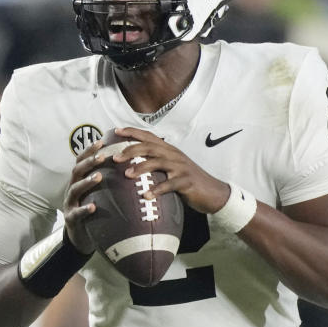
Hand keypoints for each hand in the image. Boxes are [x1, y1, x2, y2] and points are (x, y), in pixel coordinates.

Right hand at [62, 139, 104, 253]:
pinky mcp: (70, 218)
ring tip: (98, 177)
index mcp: (79, 180)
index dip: (89, 150)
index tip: (102, 141)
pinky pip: (76, 213)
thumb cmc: (93, 210)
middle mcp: (72, 189)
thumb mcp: (98, 193)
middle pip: (77, 171)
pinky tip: (93, 207)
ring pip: (74, 189)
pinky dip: (84, 209)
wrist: (81, 237)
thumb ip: (107, 180)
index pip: (81, 161)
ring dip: (86, 182)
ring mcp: (70, 203)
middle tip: (102, 156)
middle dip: (88, 162)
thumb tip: (129, 165)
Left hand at [112, 127, 229, 213]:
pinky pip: (170, 184)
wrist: (213, 193)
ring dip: (141, 168)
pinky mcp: (186, 181)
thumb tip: (133, 166)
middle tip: (115, 157)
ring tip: (127, 175)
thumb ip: (156, 164)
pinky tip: (146, 195)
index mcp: (169, 150)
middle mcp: (174, 155)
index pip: (149, 136)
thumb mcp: (171, 168)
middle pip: (150, 147)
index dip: (132, 132)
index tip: (116, 131)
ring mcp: (181, 168)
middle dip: (131, 150)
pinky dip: (157, 189)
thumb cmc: (188, 181)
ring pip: (158, 162)